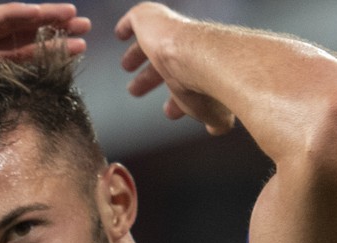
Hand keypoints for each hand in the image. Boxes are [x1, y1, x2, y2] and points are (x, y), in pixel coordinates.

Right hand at [0, 3, 90, 111]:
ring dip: (41, 19)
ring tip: (72, 18)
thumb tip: (28, 129)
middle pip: (21, 37)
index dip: (50, 50)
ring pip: (9, 24)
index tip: (78, 50)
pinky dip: (11, 15)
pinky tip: (35, 12)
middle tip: (86, 29)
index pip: (21, 57)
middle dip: (54, 31)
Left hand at [116, 2, 235, 134]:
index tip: (170, 111)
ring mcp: (169, 33)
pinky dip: (128, 26)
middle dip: (150, 79)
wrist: (204, 59)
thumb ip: (215, 120)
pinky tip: (121, 33)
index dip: (178, 98)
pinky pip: (137, 19)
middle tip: (134, 90)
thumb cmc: (210, 88)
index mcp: (201, 70)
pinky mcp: (151, 20)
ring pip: (150, 43)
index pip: (186, 83)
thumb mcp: (215, 112)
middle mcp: (186, 50)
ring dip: (137, 55)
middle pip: (165, 62)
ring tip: (126, 67)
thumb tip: (215, 129)